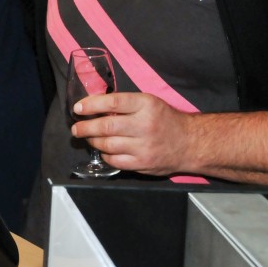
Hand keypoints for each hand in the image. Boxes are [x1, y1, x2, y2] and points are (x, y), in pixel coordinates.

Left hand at [70, 91, 194, 175]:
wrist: (191, 143)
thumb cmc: (165, 120)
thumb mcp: (149, 103)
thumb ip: (125, 104)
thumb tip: (93, 105)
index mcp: (146, 105)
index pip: (112, 103)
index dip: (91, 105)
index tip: (78, 108)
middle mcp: (144, 125)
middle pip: (106, 126)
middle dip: (85, 127)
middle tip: (76, 128)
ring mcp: (143, 146)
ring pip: (107, 145)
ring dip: (93, 141)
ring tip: (88, 138)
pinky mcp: (143, 163)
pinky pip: (115, 161)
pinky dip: (105, 156)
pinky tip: (103, 151)